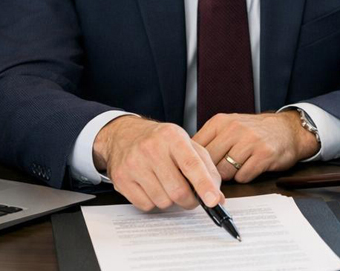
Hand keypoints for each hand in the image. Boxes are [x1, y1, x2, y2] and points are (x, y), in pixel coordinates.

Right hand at [93, 115, 222, 211]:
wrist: (125, 135)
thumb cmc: (160, 141)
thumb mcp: (187, 144)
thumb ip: (206, 168)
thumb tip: (217, 198)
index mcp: (172, 136)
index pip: (191, 164)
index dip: (204, 185)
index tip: (213, 201)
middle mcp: (151, 148)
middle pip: (178, 190)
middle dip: (189, 200)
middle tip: (191, 196)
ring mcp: (134, 164)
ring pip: (163, 201)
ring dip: (170, 200)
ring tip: (166, 184)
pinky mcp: (121, 179)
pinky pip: (146, 205)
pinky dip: (153, 202)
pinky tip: (151, 186)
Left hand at [192, 111, 319, 182]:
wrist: (287, 129)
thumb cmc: (253, 132)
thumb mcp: (229, 127)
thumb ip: (209, 140)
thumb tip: (184, 161)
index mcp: (220, 122)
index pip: (196, 148)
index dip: (194, 164)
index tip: (194, 174)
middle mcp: (234, 129)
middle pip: (209, 162)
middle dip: (210, 174)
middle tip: (214, 179)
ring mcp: (250, 141)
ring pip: (225, 172)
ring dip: (228, 177)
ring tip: (235, 170)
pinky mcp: (264, 155)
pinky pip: (244, 176)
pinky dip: (244, 178)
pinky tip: (249, 170)